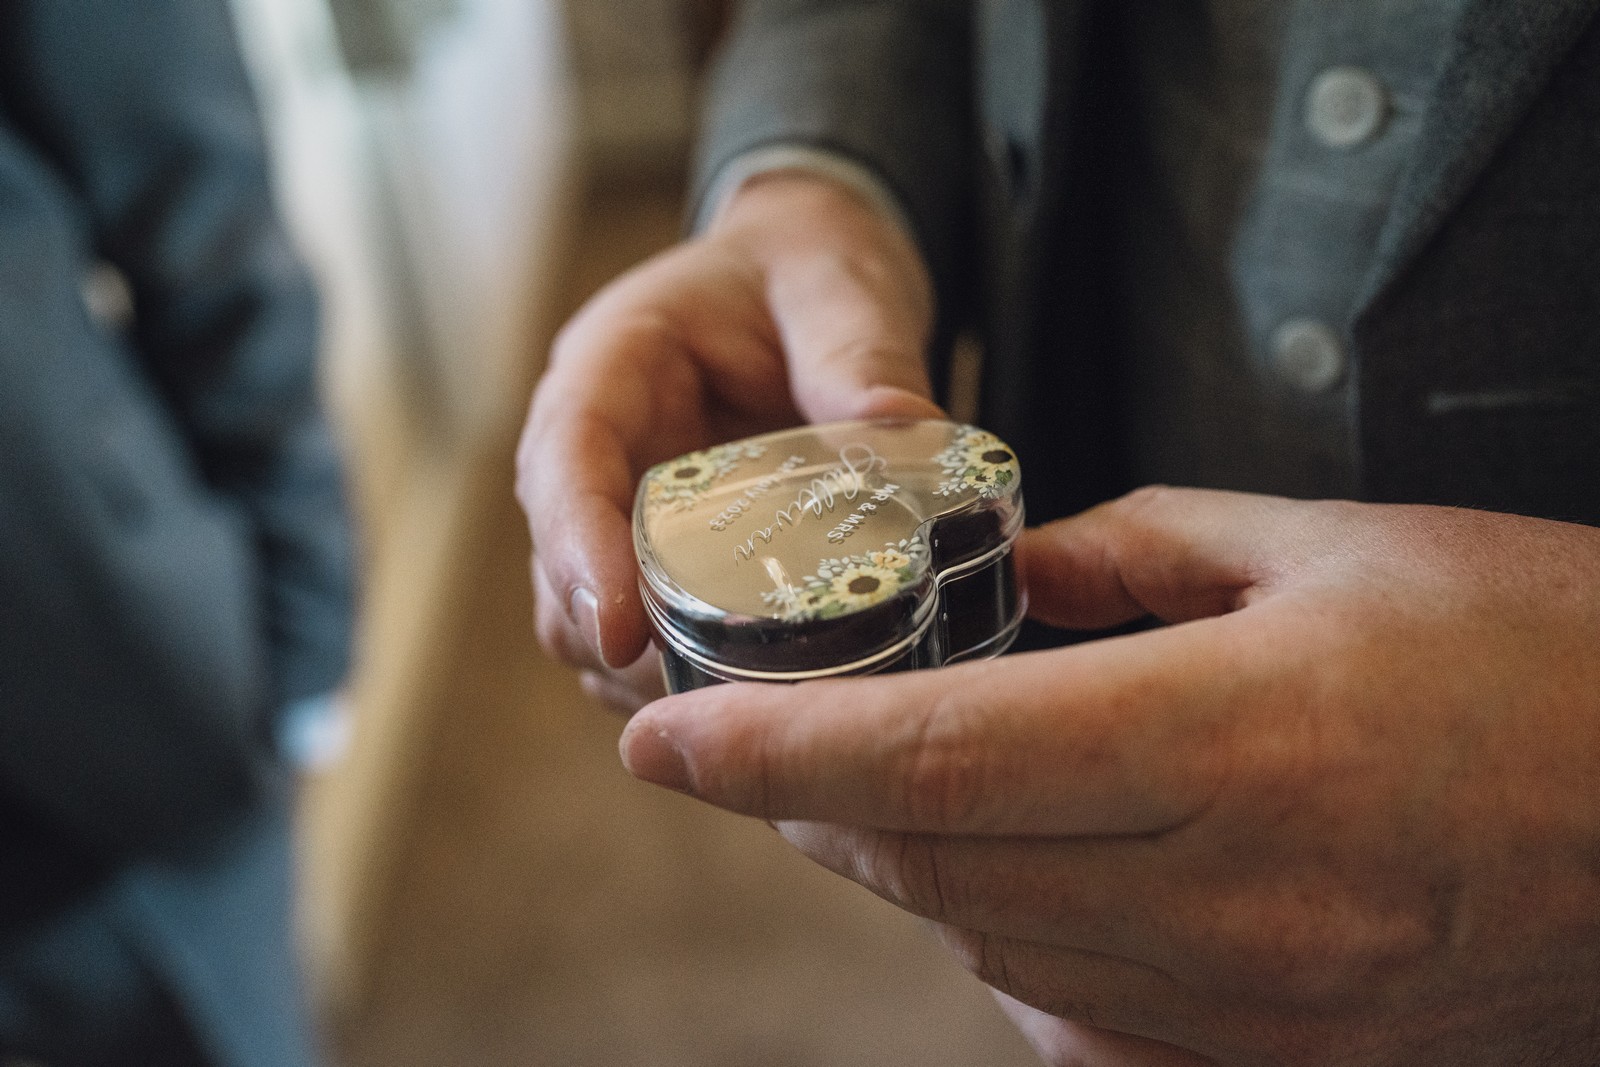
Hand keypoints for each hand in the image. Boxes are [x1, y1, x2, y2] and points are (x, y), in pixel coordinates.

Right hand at [517, 172, 942, 710]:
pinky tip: (755, 705)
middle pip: (559, 569)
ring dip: (645, 676)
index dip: (577, 550)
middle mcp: (595, 452)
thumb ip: (859, 350)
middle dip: (616, 640)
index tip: (617, 629)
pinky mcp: (658, 561)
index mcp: (612, 367)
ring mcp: (618, 515)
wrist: (807, 280)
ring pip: (587, 623)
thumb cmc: (805, 270)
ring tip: (741, 711)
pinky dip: (680, 680)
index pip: (564, 461)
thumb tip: (904, 428)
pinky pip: (642, 641)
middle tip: (713, 696)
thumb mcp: (837, 285)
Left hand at [618, 488, 1599, 1064]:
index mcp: (1231, 742)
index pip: (931, 759)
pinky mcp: (1284, 1052)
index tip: (659, 737)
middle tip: (736, 744)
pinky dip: (998, 937)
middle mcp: (1227, 898)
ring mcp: (1256, 1002)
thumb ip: (1136, 555)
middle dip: (804, 805)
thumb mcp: (1332, 547)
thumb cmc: (1537, 652)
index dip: (767, 752)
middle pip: (934, 862)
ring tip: (847, 789)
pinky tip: (997, 872)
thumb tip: (1011, 573)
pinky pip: (1078, 1012)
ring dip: (893, 865)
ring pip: (990, 943)